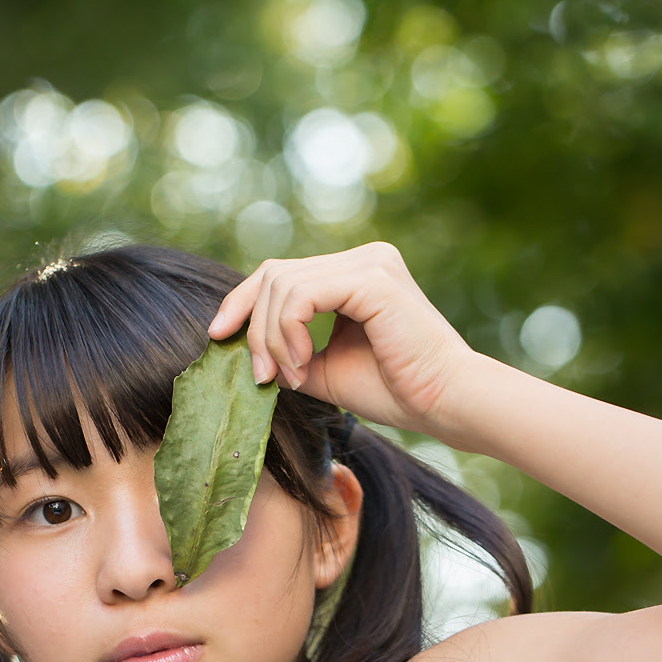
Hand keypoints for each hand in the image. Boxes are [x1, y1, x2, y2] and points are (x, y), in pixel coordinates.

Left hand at [206, 241, 479, 437]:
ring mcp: (369, 262)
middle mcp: (363, 258)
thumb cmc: (395, 390)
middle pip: (272, 275)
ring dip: (270, 338)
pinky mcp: (371, 279)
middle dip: (253, 329)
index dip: (241, 303)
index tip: (217, 337)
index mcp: (355, 273)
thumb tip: (242, 349)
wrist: (444, 404)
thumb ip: (287, 351)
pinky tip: (302, 364)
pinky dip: (287, 333)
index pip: (280, 273)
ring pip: (281, 285)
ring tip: (289, 376)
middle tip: (262, 378)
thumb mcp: (323, 369)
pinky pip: (300, 296)